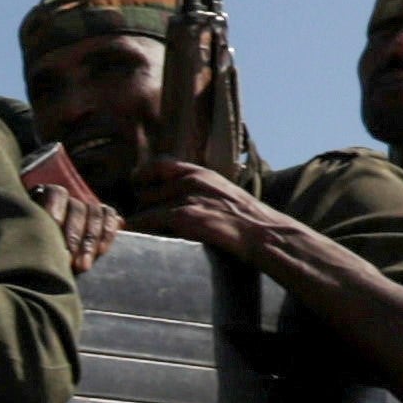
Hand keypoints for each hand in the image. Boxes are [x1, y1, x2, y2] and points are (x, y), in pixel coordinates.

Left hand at [31, 165, 123, 274]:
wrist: (49, 249)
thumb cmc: (30, 247)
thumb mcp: (26, 238)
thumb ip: (30, 238)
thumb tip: (27, 248)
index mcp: (45, 195)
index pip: (56, 193)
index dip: (56, 209)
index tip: (54, 228)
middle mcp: (68, 197)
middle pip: (76, 207)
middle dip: (74, 236)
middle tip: (69, 260)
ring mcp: (87, 204)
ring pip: (94, 213)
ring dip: (90, 240)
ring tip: (83, 265)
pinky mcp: (103, 213)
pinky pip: (109, 216)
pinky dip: (107, 232)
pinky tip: (101, 251)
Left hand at [117, 157, 276, 262]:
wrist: (265, 234)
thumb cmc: (246, 221)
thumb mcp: (222, 194)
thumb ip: (199, 190)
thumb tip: (175, 196)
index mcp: (201, 173)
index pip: (159, 164)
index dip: (143, 175)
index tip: (137, 185)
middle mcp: (191, 180)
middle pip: (146, 189)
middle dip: (143, 205)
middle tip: (145, 220)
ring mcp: (188, 197)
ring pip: (144, 206)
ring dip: (141, 220)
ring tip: (145, 233)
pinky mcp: (185, 216)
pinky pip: (147, 220)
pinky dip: (138, 229)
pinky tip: (137, 238)